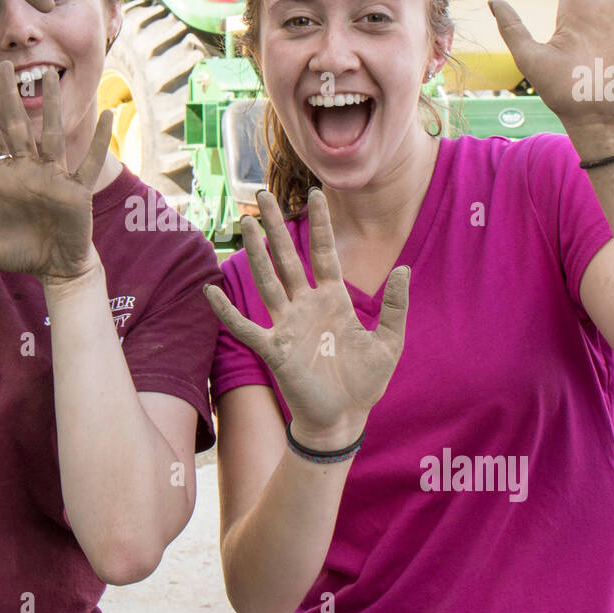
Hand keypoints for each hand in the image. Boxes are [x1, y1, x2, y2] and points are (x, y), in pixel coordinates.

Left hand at [0, 62, 112, 282]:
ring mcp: (54, 178)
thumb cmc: (20, 253)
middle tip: (4, 65)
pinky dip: (98, 141)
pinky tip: (106, 115)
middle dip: (10, 96)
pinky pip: (88, 162)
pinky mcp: (77, 191)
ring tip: (52, 75)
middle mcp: (29, 171)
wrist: (55, 268)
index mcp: (6, 178)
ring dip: (52, 105)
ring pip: (52, 134)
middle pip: (18, 125)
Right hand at [204, 190, 409, 446]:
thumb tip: (404, 269)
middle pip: (287, 258)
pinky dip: (226, 311)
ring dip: (256, 253)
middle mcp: (306, 306)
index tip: (317, 194)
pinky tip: (209, 292)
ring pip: (267, 281)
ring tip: (247, 223)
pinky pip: (244, 326)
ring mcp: (287, 325)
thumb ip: (395, 306)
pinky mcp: (273, 349)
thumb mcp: (389, 342)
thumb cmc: (364, 383)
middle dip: (276, 226)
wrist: (344, 418)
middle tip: (263, 194)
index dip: (320, 225)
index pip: (323, 253)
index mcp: (333, 300)